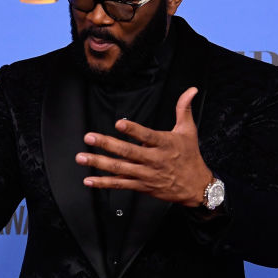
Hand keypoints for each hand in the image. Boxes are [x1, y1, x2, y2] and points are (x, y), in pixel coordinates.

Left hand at [75, 87, 212, 207]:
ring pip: (120, 169)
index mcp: (165, 144)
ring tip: (81, 158)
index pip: (147, 136)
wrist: (196, 187)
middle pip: (128, 152)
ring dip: (99, 163)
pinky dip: (104, 183)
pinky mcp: (141, 186)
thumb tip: (191, 90)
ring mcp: (146, 175)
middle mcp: (154, 160)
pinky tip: (89, 180)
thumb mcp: (189, 131)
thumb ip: (184, 109)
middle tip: (89, 137)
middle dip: (106, 145)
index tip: (119, 122)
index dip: (133, 130)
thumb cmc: (190, 156)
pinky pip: (120, 185)